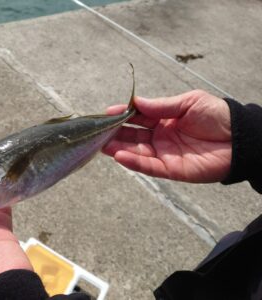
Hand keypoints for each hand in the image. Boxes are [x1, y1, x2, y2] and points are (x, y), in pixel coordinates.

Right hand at [103, 90, 231, 182]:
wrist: (241, 139)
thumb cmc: (217, 116)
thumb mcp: (188, 102)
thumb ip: (161, 106)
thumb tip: (136, 103)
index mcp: (164, 119)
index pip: (138, 118)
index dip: (123, 115)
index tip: (107, 112)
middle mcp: (160, 137)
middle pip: (133, 135)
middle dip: (115, 133)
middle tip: (98, 131)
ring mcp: (164, 154)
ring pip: (136, 151)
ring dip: (119, 148)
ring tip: (102, 144)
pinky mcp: (171, 169)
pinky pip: (149, 166)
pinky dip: (134, 162)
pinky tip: (120, 156)